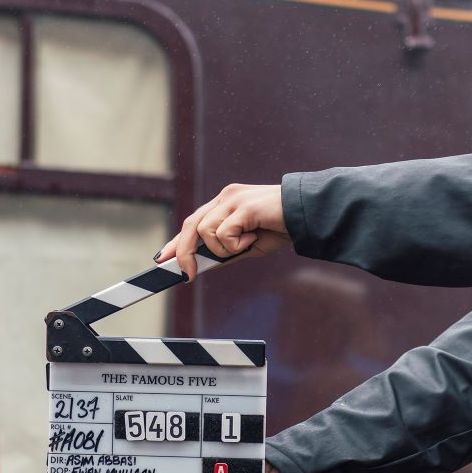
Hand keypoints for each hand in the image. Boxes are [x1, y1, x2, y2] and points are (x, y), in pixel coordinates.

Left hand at [156, 183, 290, 282]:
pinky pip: (223, 234)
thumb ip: (226, 252)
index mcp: (225, 203)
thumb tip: (203, 265)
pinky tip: (254, 237)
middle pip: (191, 225)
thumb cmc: (282, 227)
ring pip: (205, 232)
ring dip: (224, 248)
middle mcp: (225, 197)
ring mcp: (232, 199)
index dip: (177, 241)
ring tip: (248, 243)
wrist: (307, 214)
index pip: (194, 222)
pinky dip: (236, 244)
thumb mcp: (249, 245)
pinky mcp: (241, 206)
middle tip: (187, 275)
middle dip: (184, 252)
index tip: (164, 258)